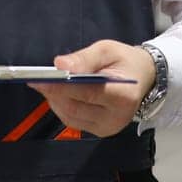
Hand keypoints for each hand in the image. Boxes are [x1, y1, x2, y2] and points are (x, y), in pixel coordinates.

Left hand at [27, 40, 157, 137]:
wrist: (143, 78)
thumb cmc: (125, 61)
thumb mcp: (107, 49)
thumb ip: (84, 58)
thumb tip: (60, 65)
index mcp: (123, 95)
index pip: (86, 93)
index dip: (61, 86)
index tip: (41, 78)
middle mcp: (117, 117)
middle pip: (76, 107)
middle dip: (54, 93)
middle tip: (37, 79)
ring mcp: (109, 127)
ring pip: (71, 116)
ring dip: (55, 100)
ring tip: (46, 84)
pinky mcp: (101, 131)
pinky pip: (74, 121)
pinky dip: (62, 107)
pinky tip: (58, 94)